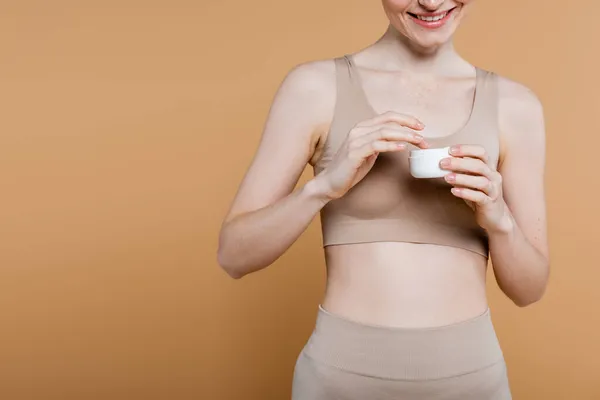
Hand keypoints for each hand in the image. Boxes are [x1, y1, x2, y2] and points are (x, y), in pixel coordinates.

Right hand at [313, 111, 429, 199]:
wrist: (330, 183)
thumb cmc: (350, 169)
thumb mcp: (368, 152)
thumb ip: (379, 143)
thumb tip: (397, 139)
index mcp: (362, 127)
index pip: (388, 116)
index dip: (406, 119)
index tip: (421, 127)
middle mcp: (358, 130)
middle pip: (389, 122)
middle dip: (409, 127)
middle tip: (424, 136)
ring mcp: (355, 141)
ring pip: (384, 131)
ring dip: (404, 135)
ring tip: (418, 141)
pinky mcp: (354, 153)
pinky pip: (376, 145)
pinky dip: (391, 145)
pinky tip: (402, 147)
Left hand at [440, 144, 511, 232]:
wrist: (495, 216)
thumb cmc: (480, 195)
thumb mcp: (470, 181)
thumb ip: (460, 172)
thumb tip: (442, 163)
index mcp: (489, 168)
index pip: (481, 152)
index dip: (466, 149)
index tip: (450, 150)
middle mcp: (493, 177)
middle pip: (479, 165)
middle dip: (459, 163)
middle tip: (443, 163)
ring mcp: (493, 190)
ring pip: (481, 181)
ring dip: (462, 178)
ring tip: (446, 178)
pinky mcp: (490, 203)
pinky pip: (479, 197)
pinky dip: (466, 193)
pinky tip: (454, 191)